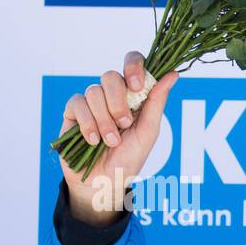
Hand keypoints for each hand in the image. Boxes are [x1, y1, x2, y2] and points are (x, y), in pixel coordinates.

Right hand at [59, 51, 177, 222]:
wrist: (104, 182)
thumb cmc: (129, 158)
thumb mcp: (148, 132)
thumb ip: (157, 102)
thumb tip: (173, 74)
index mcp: (133, 95)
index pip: (132, 62)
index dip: (133, 66)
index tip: (137, 86)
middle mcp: (111, 95)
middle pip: (110, 76)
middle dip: (118, 102)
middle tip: (124, 125)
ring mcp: (91, 102)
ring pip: (94, 92)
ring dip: (104, 120)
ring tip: (110, 141)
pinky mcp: (72, 112)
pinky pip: (77, 103)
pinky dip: (88, 123)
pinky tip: (93, 140)